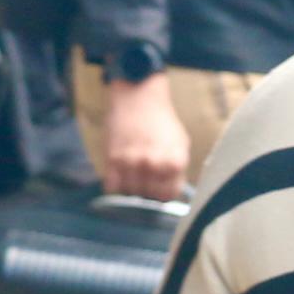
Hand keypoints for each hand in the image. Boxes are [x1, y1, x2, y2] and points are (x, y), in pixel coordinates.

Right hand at [100, 72, 191, 200]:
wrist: (138, 97)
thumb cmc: (161, 120)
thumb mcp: (181, 143)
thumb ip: (178, 169)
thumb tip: (172, 190)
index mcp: (175, 162)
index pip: (168, 195)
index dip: (163, 191)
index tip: (159, 186)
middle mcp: (154, 165)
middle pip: (148, 195)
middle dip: (147, 187)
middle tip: (144, 174)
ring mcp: (132, 163)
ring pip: (130, 192)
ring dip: (130, 185)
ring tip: (132, 170)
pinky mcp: (112, 159)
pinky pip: (112, 187)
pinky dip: (115, 183)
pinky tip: (119, 171)